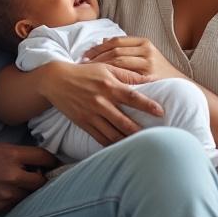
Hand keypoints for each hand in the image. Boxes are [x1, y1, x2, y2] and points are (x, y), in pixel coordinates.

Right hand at [0, 143, 58, 212]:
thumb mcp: (2, 148)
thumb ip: (24, 154)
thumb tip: (46, 163)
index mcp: (12, 155)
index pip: (44, 157)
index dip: (53, 161)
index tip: (55, 164)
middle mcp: (12, 175)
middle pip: (42, 180)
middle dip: (42, 178)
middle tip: (39, 176)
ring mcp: (7, 193)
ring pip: (31, 195)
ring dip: (30, 191)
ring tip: (20, 185)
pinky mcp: (2, 207)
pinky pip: (19, 205)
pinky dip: (18, 199)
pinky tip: (8, 192)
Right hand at [37, 61, 163, 146]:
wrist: (56, 81)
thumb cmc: (85, 73)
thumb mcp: (106, 67)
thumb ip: (128, 74)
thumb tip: (150, 78)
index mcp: (108, 86)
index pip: (132, 97)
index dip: (148, 105)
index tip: (161, 112)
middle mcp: (101, 102)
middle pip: (124, 121)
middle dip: (140, 131)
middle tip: (156, 138)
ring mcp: (91, 115)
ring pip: (113, 134)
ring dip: (128, 141)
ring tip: (143, 146)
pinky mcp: (84, 124)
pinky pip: (101, 139)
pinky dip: (113, 145)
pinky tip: (124, 148)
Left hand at [82, 36, 181, 80]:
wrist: (182, 88)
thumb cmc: (159, 74)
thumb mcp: (145, 55)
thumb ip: (126, 48)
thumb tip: (103, 40)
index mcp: (144, 42)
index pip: (115, 41)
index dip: (98, 47)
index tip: (85, 55)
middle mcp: (146, 50)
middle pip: (114, 50)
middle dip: (96, 57)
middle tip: (82, 64)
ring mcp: (148, 63)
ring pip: (117, 61)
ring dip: (100, 66)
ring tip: (88, 72)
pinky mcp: (149, 77)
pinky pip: (125, 75)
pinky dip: (111, 77)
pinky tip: (101, 82)